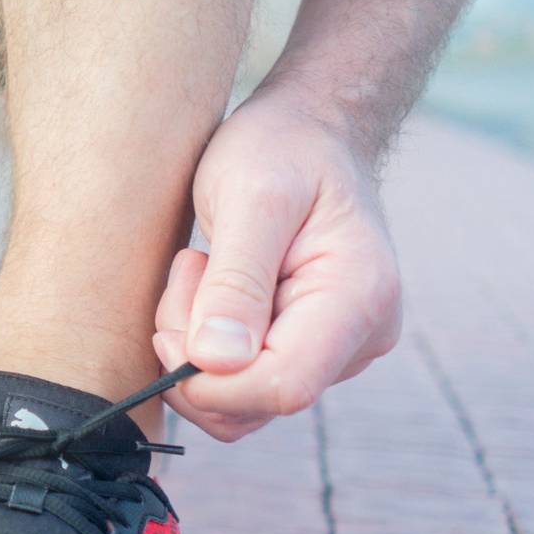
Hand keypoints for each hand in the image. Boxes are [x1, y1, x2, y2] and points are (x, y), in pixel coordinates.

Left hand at [152, 91, 401, 440]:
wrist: (309, 131)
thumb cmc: (283, 148)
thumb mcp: (250, 196)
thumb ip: (235, 283)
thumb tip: (216, 363)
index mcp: (359, 298)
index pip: (281, 387)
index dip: (209, 379)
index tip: (173, 322)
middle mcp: (360, 337)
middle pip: (255, 402)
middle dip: (194, 356)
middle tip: (188, 272)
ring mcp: (335, 350)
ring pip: (241, 401)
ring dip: (195, 350)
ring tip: (201, 271)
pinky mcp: (306, 350)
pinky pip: (241, 383)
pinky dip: (206, 348)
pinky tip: (209, 290)